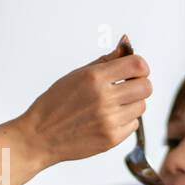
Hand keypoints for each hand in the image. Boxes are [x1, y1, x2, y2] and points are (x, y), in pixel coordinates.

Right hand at [14, 35, 151, 168]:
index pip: (137, 65)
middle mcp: (104, 98)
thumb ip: (104, 62)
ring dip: (131, 104)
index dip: (140, 67)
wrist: (39, 137)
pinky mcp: (111, 139)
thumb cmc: (54, 105)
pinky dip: (124, 121)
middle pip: (146, 87)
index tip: (134, 71)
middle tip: (126, 88)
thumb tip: (125, 46)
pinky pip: (133, 125)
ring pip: (141, 106)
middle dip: (139, 85)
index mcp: (94, 78)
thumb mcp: (75, 76)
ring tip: (112, 106)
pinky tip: (106, 120)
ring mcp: (109, 120)